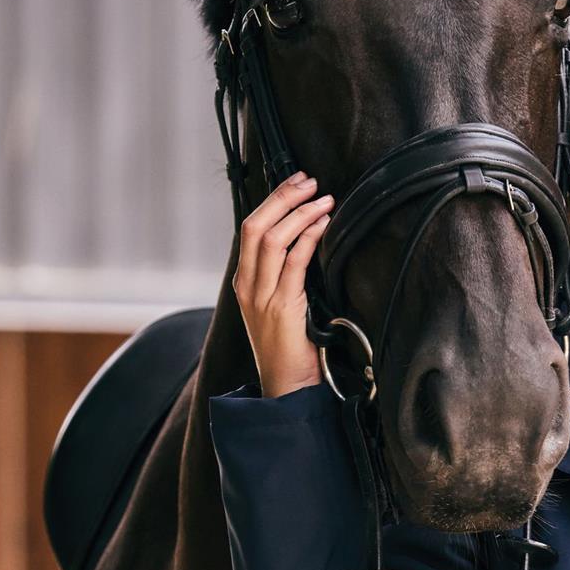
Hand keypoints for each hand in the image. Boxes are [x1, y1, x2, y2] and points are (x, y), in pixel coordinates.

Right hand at [233, 171, 335, 397]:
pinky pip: (293, 264)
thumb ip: (287, 275)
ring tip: (324, 199)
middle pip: (257, 226)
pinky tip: (324, 225)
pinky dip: (308, 238)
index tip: (297, 182)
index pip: (251, 229)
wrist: (287, 388)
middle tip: (310, 181)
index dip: (274, 201)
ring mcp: (261, 297)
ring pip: (272, 240)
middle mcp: (247, 286)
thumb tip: (311, 239)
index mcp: (244, 282)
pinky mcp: (280, 309)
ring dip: (301, 214)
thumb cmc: (292, 347)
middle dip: (284, 197)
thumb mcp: (283, 305)